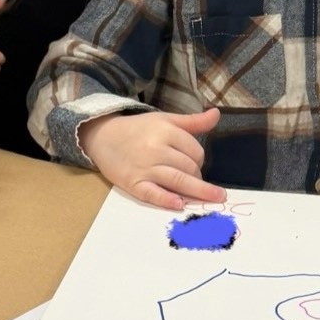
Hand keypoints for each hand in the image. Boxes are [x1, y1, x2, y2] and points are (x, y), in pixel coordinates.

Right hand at [80, 108, 224, 210]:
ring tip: (214, 198)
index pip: (195, 150)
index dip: (199, 159)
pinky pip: (152, 193)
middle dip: (197, 176)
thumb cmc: (138, 129)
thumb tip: (216, 114)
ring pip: (177, 180)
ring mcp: (144, 168)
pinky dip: (166, 199)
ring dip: (196, 191)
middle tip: (196, 179)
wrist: (103, 137)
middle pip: (189, 167)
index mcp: (165, 131)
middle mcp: (156, 149)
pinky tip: (179, 204)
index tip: (195, 162)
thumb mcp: (165, 119)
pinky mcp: (133, 183)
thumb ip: (192, 121)